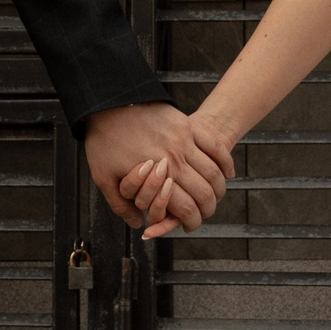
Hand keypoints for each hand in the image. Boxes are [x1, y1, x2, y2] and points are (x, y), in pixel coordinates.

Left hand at [84, 102, 226, 234]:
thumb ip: (121, 205)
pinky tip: (226, 173)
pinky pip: (216, 146)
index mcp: (156, 177)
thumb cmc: (104, 142)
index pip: (185, 208)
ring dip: (218, 188)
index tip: (190, 225)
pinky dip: (225, 162)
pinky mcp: (188, 126)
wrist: (108, 104)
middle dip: (208, 208)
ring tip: (215, 195)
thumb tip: (139, 224)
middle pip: (205, 193)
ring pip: (214, 172)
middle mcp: (175, 160)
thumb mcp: (103, 178)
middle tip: (205, 213)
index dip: (192, 221)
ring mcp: (184, 141)